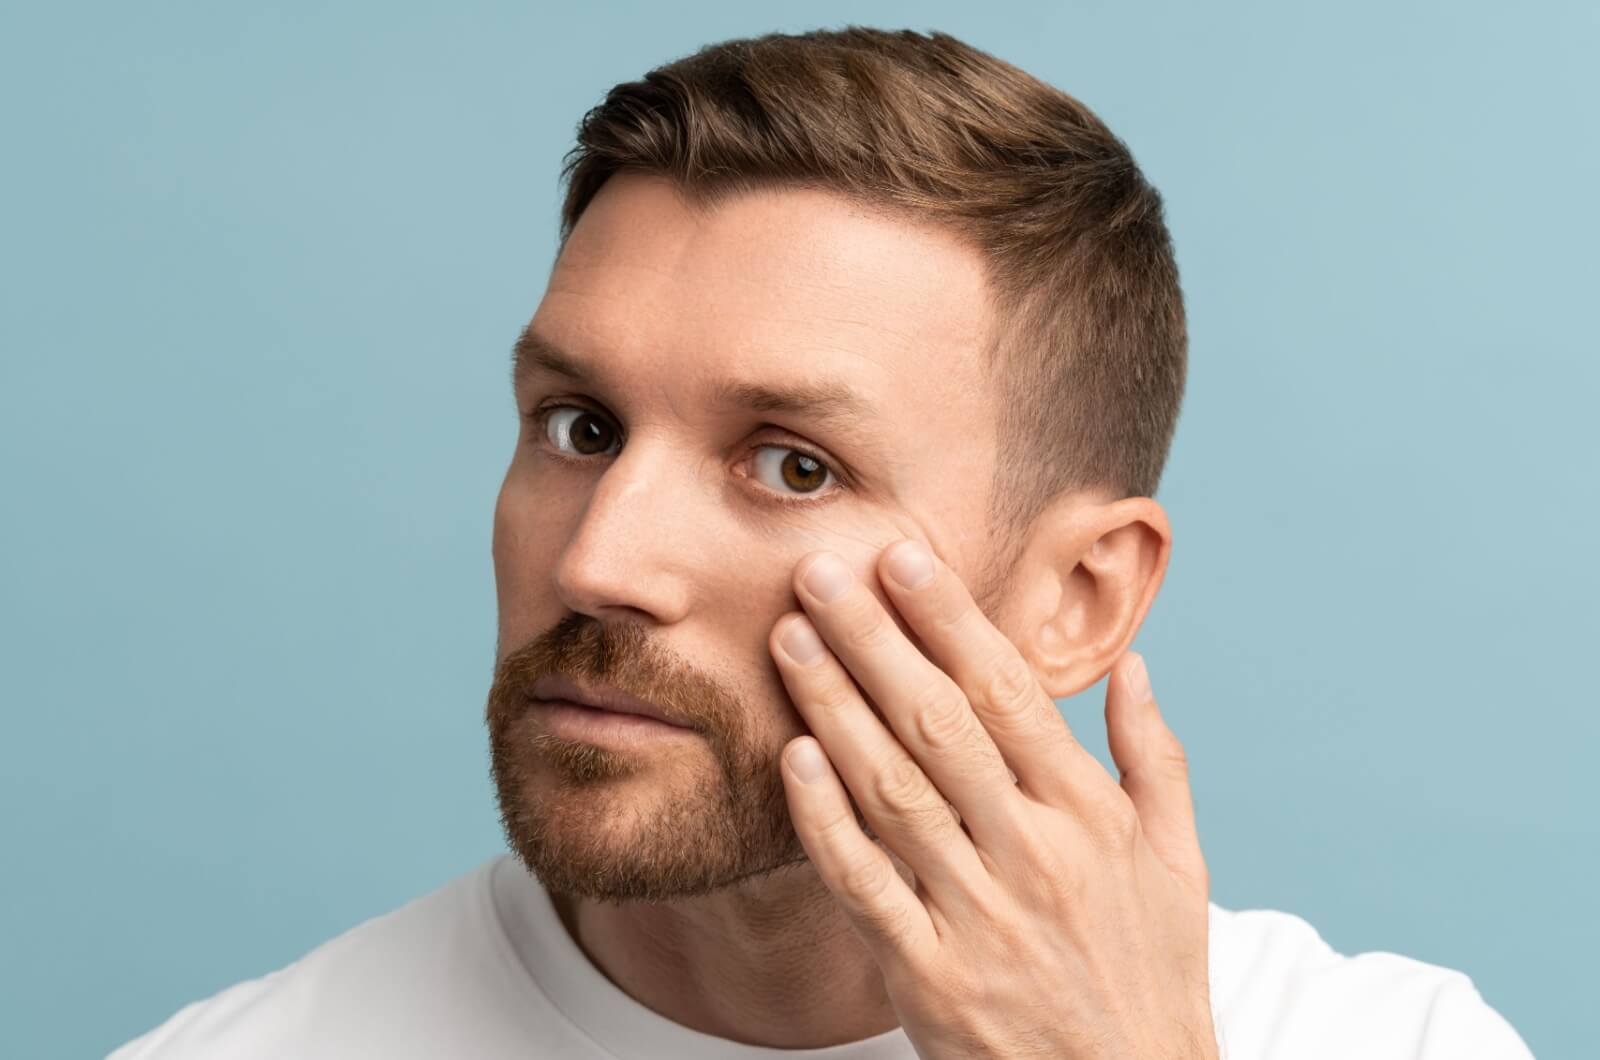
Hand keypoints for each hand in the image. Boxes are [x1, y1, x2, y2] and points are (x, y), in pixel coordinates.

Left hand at [769, 540, 1216, 1059]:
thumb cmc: (1151, 974)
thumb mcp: (1181, 866)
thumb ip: (1156, 759)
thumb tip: (1132, 665)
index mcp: (1091, 818)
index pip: (1011, 696)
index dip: (950, 621)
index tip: (903, 559)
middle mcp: (1035, 856)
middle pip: (940, 726)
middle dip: (873, 640)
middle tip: (818, 570)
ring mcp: (980, 917)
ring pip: (893, 791)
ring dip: (834, 708)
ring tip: (790, 638)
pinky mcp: (930, 978)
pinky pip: (865, 886)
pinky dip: (825, 821)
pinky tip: (792, 758)